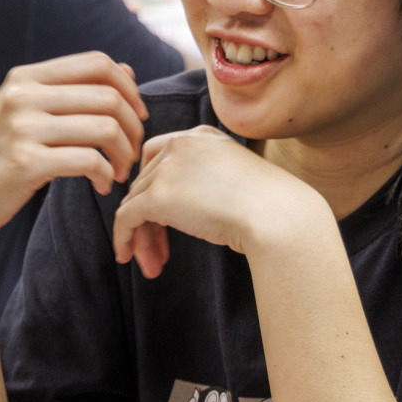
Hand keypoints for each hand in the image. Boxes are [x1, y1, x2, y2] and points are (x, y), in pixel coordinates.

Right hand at [0, 52, 147, 251]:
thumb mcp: (22, 115)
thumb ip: (68, 93)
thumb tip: (127, 71)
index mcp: (24, 77)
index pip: (98, 63)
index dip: (130, 89)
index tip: (137, 117)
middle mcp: (22, 96)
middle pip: (108, 96)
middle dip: (133, 128)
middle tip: (131, 154)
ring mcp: (21, 128)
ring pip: (104, 128)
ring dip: (124, 155)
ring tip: (118, 173)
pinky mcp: (25, 163)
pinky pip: (89, 161)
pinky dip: (106, 175)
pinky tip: (102, 186)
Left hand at [110, 126, 324, 276]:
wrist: (279, 216)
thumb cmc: (268, 206)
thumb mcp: (232, 178)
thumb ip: (202, 180)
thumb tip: (176, 206)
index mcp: (201, 136)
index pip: (159, 157)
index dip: (154, 188)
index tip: (159, 217)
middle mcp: (181, 144)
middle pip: (145, 183)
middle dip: (149, 221)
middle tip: (158, 253)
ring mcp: (167, 168)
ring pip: (135, 203)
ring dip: (142, 236)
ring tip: (150, 265)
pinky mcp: (157, 196)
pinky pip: (126, 218)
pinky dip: (122, 238)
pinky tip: (127, 257)